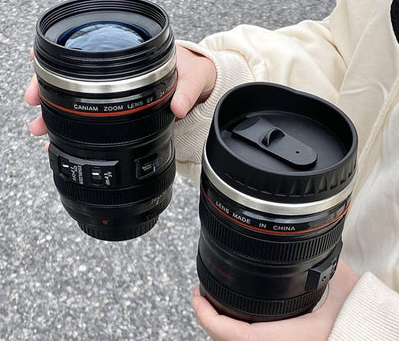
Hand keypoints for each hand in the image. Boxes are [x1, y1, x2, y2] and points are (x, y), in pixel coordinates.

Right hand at [24, 45, 216, 134]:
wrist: (202, 81)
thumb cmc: (195, 71)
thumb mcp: (194, 78)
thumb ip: (188, 91)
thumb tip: (178, 107)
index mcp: (134, 56)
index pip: (88, 56)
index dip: (59, 67)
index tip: (41, 80)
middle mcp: (121, 72)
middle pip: (75, 79)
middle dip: (51, 94)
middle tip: (36, 111)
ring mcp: (120, 90)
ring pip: (81, 97)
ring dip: (60, 113)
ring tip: (44, 130)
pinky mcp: (124, 107)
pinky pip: (96, 112)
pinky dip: (79, 122)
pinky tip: (67, 134)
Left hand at [191, 259, 359, 340]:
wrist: (371, 329)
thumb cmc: (359, 308)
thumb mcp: (336, 278)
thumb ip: (316, 260)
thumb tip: (303, 239)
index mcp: (299, 335)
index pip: (244, 338)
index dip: (214, 321)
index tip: (199, 299)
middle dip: (209, 321)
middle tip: (199, 296)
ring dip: (219, 326)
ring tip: (209, 303)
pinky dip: (232, 332)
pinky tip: (230, 316)